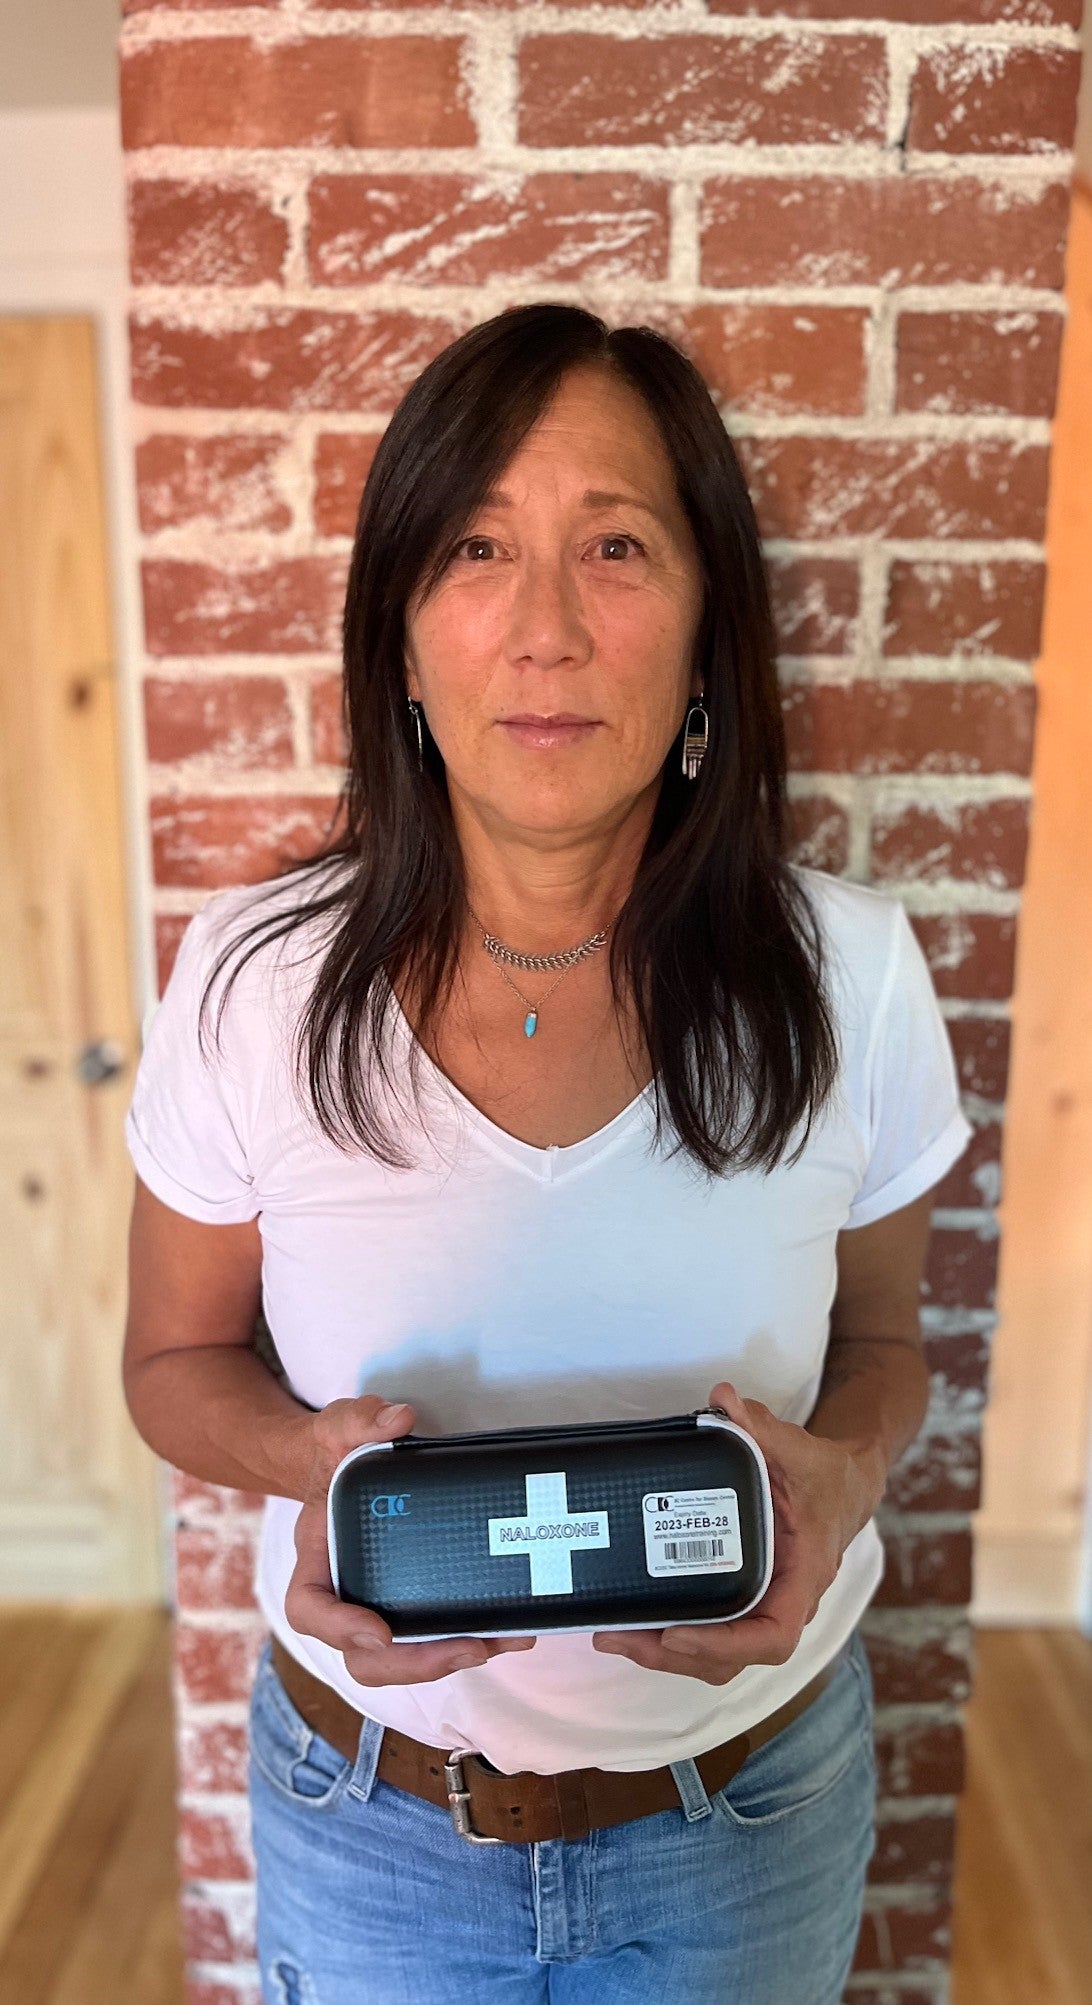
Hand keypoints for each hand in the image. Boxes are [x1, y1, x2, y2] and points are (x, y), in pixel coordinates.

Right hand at [284, 1394, 536, 1685]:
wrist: (345, 1465)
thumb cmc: (337, 1453)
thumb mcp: (340, 1426)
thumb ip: (360, 1419)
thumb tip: (398, 1419)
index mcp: (315, 1558)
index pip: (309, 1608)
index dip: (339, 1630)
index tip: (380, 1633)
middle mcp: (343, 1593)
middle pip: (362, 1656)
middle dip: (416, 1662)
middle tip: (470, 1647)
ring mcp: (376, 1606)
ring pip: (403, 1659)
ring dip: (452, 1658)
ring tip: (504, 1638)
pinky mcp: (410, 1604)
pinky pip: (431, 1640)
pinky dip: (468, 1639)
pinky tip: (508, 1626)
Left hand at [591, 1379, 884, 1685]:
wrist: (846, 1488)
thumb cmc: (826, 1478)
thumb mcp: (800, 1450)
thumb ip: (762, 1427)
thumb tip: (724, 1399)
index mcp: (803, 1577)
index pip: (773, 1635)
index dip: (725, 1644)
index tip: (678, 1632)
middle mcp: (784, 1603)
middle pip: (732, 1657)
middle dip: (674, 1655)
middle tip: (619, 1635)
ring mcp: (763, 1607)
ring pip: (718, 1655)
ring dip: (666, 1654)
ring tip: (615, 1634)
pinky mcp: (744, 1600)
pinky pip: (712, 1633)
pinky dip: (674, 1635)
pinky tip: (636, 1622)